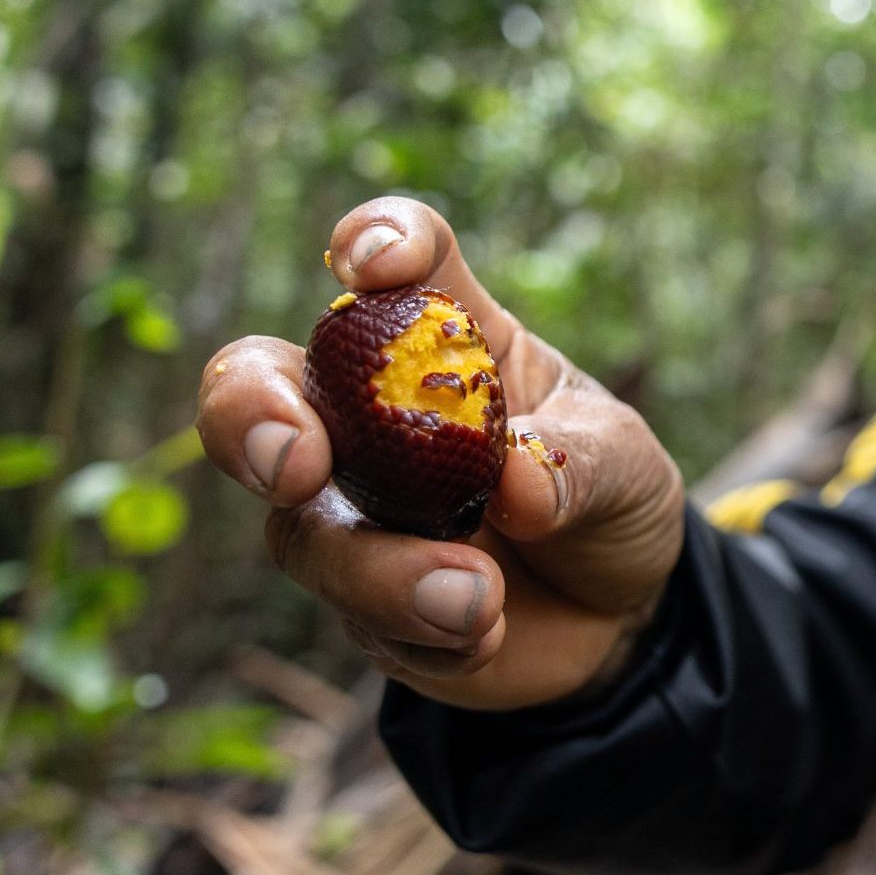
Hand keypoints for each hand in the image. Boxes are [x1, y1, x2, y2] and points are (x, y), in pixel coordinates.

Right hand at [195, 197, 685, 709]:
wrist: (620, 619)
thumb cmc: (608, 501)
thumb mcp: (625, 465)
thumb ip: (576, 465)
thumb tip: (516, 483)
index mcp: (448, 339)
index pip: (401, 264)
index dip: (375, 241)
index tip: (371, 263)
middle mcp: (373, 413)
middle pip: (260, 383)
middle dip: (250, 413)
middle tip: (296, 461)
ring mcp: (354, 509)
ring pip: (305, 530)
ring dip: (382, 571)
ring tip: (477, 598)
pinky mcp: (360, 602)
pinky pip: (363, 619)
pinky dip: (429, 631)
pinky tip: (486, 633)